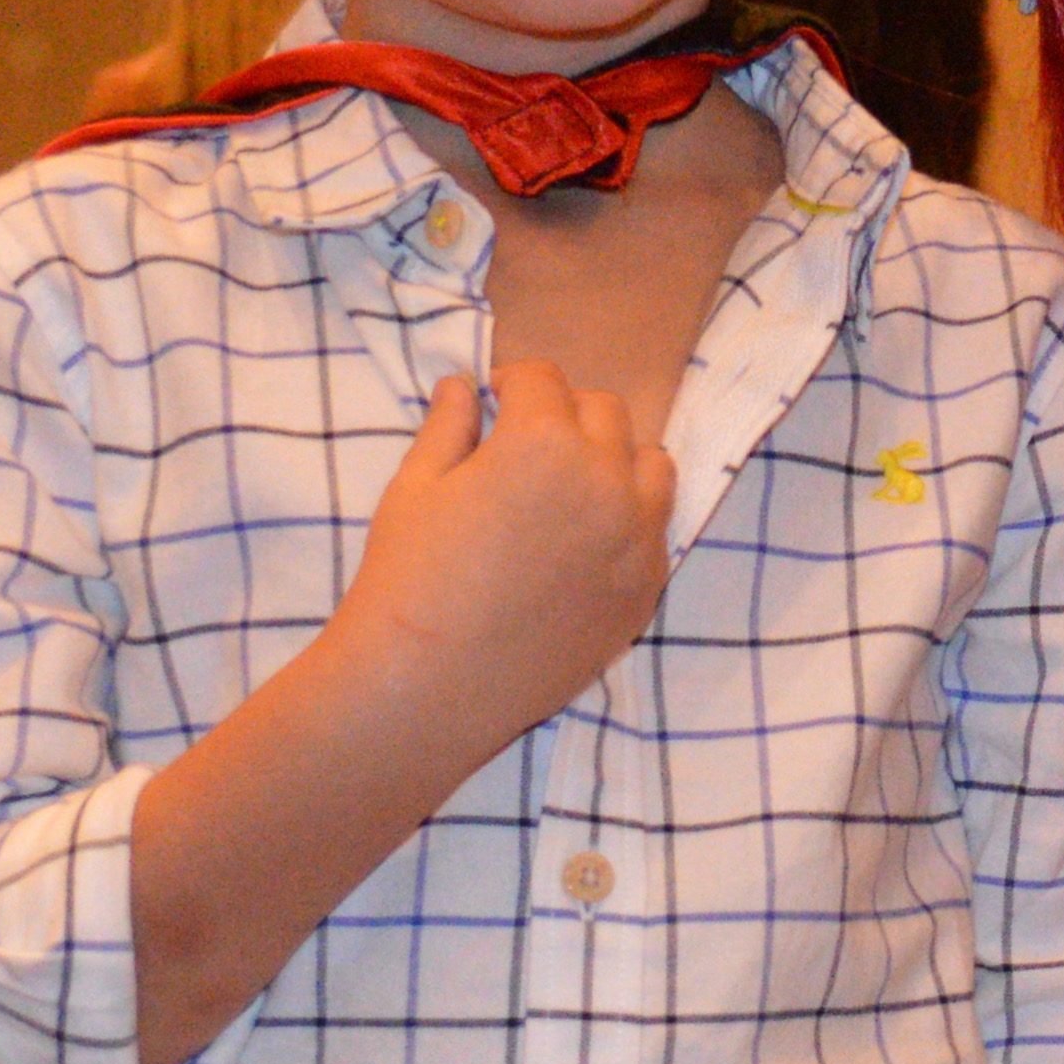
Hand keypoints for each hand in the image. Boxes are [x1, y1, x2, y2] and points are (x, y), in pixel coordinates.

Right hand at [333, 360, 675, 771]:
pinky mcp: (645, 591)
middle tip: (527, 444)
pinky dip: (628, 519)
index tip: (496, 402)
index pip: (544, 378)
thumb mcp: (417, 487)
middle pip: (605, 412)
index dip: (513, 383)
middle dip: (565, 415)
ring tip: (570, 485)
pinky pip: (655, 531)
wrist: (429, 685)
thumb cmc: (409, 580)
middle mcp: (605, 482)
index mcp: (545, 442)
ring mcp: (636, 540)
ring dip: (614, 460)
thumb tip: (462, 388)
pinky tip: (583, 541)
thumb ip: (448, 428)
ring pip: (650, 466)